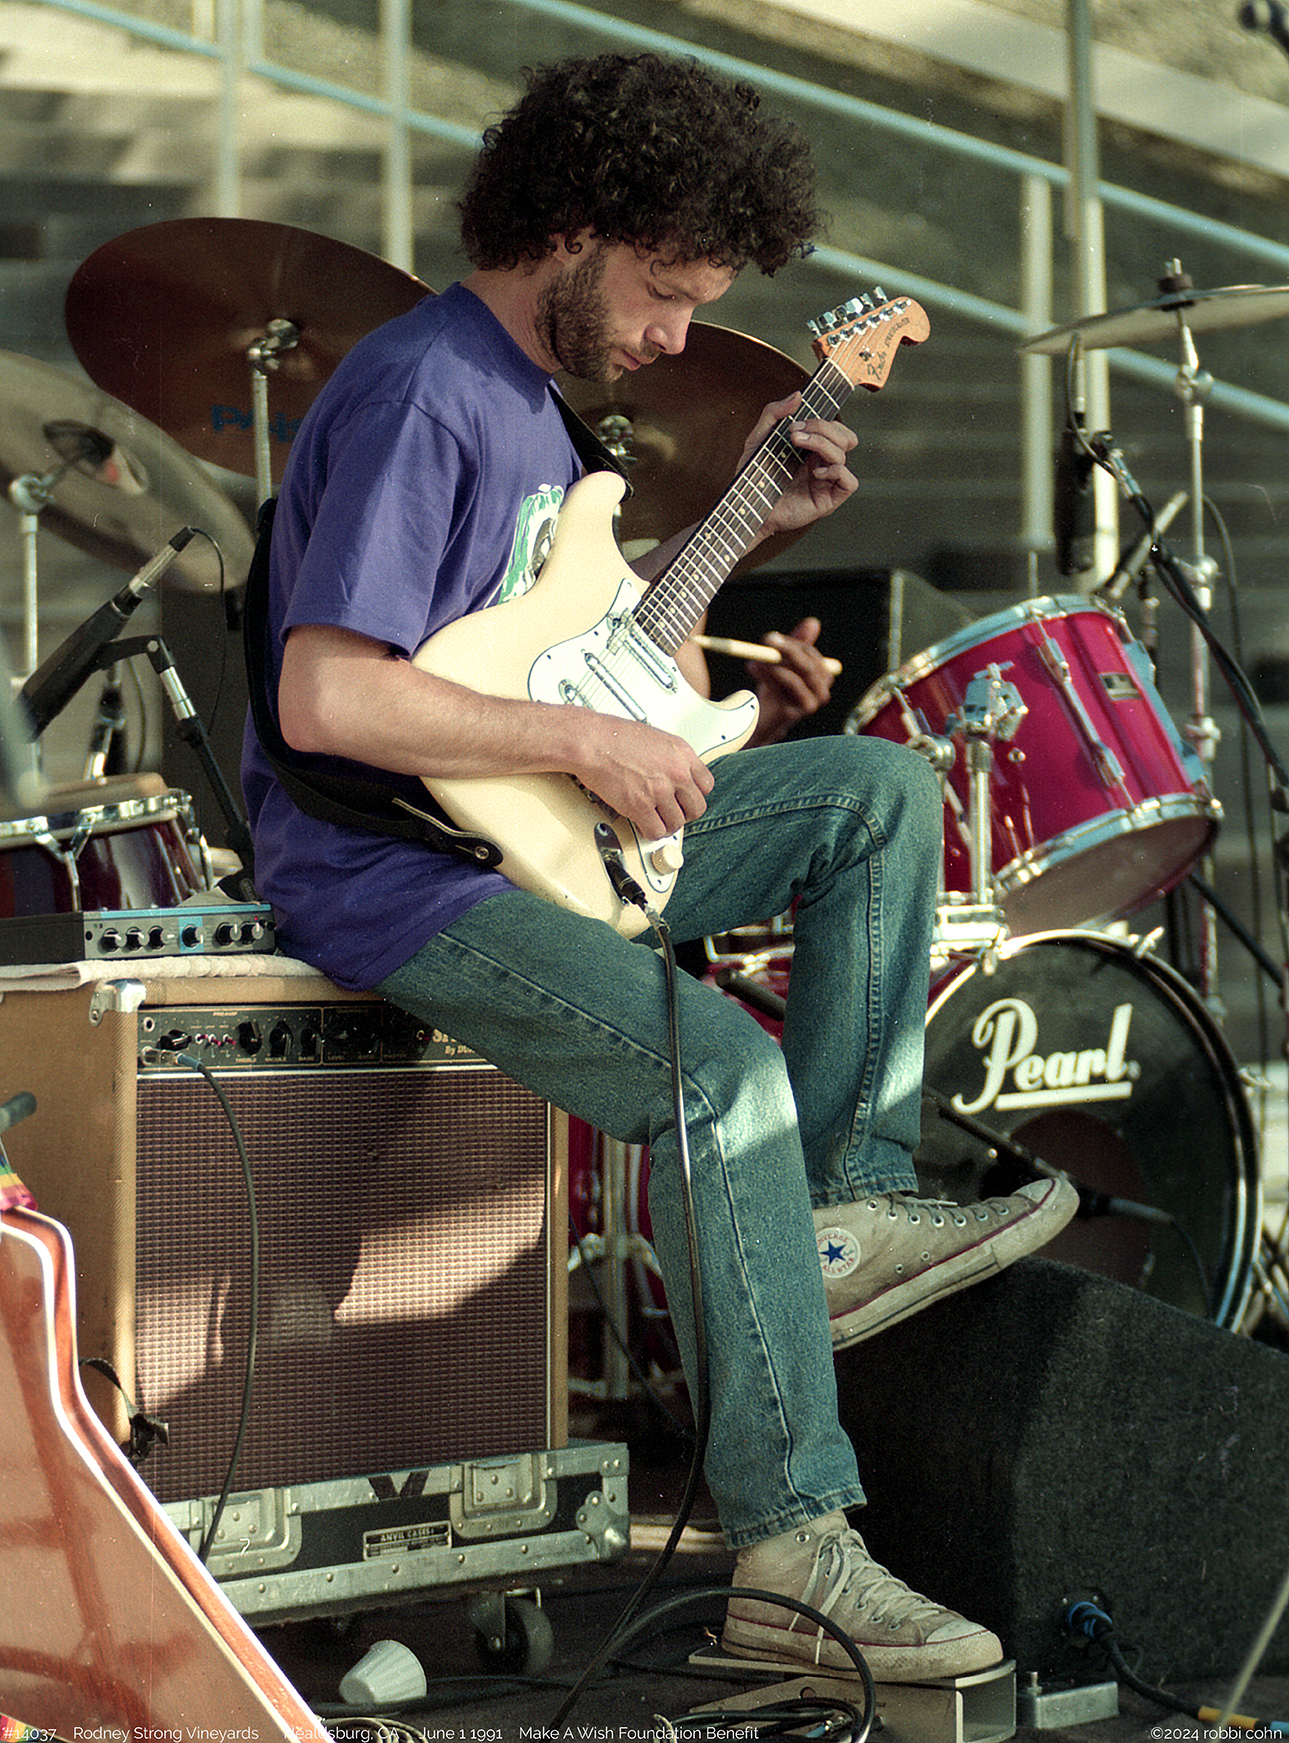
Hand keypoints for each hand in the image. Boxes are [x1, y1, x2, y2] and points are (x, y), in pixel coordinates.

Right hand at [572, 712, 714, 837]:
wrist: (592, 742)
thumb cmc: (614, 737)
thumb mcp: (655, 738)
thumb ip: (671, 758)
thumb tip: (674, 773)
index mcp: (682, 754)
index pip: (706, 785)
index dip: (695, 794)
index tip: (686, 798)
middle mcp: (676, 773)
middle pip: (696, 807)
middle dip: (684, 813)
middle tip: (673, 812)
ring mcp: (659, 791)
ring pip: (677, 823)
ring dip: (666, 824)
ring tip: (656, 820)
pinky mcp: (640, 806)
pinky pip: (655, 831)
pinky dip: (650, 832)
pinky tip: (644, 824)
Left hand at [738, 393, 858, 542]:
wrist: (745, 507)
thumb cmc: (752, 476)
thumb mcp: (757, 438)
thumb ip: (774, 413)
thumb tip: (798, 395)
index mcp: (812, 449)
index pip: (837, 429)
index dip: (824, 420)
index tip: (799, 420)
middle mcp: (822, 463)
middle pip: (844, 436)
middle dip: (821, 428)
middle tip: (794, 434)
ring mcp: (826, 481)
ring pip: (843, 454)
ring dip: (821, 444)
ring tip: (796, 445)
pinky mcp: (828, 500)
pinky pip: (850, 482)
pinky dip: (837, 471)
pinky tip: (815, 473)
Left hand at [747, 617, 836, 744]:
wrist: (762, 720)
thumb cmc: (775, 689)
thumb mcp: (784, 662)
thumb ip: (797, 643)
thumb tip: (814, 622)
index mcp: (823, 677)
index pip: (811, 654)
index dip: (791, 644)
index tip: (771, 638)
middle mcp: (823, 691)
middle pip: (809, 666)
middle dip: (786, 651)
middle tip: (767, 639)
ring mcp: (812, 704)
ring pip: (795, 677)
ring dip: (772, 665)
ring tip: (754, 660)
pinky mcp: (797, 713)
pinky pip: (784, 691)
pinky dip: (768, 678)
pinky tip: (753, 669)